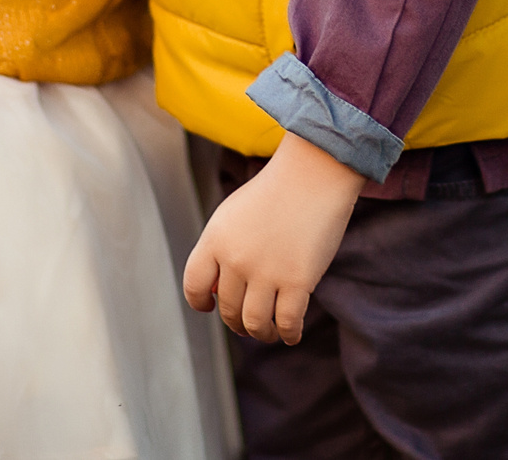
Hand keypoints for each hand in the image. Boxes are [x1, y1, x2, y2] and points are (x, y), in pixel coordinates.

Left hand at [182, 133, 364, 345]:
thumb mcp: (233, 215)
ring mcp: (267, 272)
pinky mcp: (298, 281)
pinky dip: (289, 334)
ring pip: (255, 324)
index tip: (210, 307)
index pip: (194, 285)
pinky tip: (291, 333)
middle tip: (247, 324)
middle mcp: (236, 259)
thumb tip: (218, 292)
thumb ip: (221, 249)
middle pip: (229, 309)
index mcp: (215, 239)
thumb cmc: (276, 192)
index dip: (199, 302)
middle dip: (237, 322)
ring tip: (268, 332)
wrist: (314, 174)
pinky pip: (287, 323)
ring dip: (261, 333)